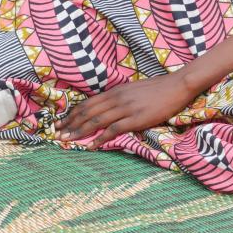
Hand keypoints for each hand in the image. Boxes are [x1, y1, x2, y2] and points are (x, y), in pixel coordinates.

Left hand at [54, 74, 195, 147]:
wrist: (176, 86)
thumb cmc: (156, 89)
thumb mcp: (132, 90)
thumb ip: (118, 98)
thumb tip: (106, 108)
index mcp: (114, 91)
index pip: (88, 103)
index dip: (72, 114)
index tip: (61, 122)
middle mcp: (116, 98)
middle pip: (87, 112)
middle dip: (70, 123)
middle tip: (57, 133)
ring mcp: (125, 108)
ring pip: (96, 121)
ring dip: (80, 131)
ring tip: (68, 140)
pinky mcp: (135, 118)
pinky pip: (113, 129)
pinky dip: (100, 138)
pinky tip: (91, 145)